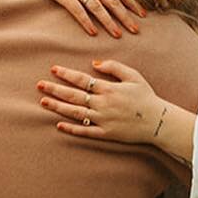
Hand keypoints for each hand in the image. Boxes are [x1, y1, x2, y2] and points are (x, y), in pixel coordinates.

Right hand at [23, 0, 142, 37]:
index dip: (132, 3)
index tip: (143, 14)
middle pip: (112, 0)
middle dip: (126, 16)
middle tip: (136, 29)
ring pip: (98, 6)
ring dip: (109, 21)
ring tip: (118, 35)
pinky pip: (77, 10)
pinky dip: (86, 21)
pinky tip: (93, 32)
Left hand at [36, 59, 164, 142]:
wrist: (158, 121)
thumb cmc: (146, 96)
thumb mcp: (133, 75)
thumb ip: (114, 67)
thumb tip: (94, 63)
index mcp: (109, 88)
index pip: (82, 79)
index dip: (66, 74)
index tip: (53, 69)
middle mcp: (103, 104)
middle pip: (74, 95)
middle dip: (55, 89)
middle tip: (39, 85)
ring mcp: (103, 120)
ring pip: (75, 113)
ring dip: (58, 107)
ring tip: (44, 102)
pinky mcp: (105, 134)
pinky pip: (85, 131)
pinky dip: (71, 129)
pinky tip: (59, 125)